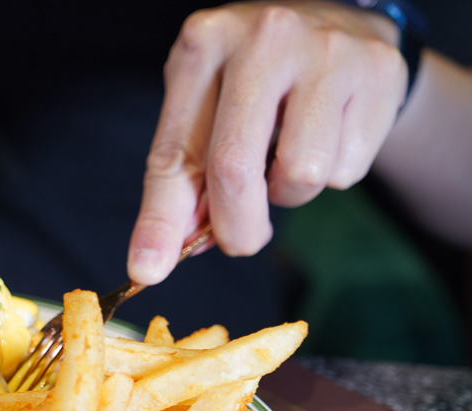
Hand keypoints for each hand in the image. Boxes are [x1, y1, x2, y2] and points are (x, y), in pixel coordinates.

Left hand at [127, 0, 406, 284]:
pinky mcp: (378, 72)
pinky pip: (346, 170)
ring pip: (300, 176)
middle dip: (234, 227)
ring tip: (287, 155)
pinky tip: (328, 133)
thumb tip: (159, 257)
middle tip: (239, 241)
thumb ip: (183, 177)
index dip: (160, 221)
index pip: (175, 154)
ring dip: (289, 193)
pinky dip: (332, 173)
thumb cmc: (253, 77)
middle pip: (235, 169)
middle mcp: (263, 38)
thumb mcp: (203, 107)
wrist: (338, 21)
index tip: (147, 271)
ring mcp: (326, 51)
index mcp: (204, 45)